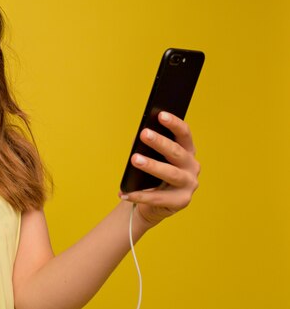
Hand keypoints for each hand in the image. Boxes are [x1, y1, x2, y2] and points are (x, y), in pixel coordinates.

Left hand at [119, 111, 199, 226]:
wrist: (152, 204)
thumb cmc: (151, 175)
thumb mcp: (150, 158)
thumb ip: (147, 148)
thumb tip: (138, 138)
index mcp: (187, 151)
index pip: (184, 134)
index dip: (174, 124)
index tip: (161, 114)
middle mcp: (192, 166)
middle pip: (177, 152)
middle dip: (160, 142)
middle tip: (144, 133)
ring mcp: (189, 185)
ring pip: (171, 174)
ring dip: (152, 165)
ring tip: (134, 159)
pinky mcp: (181, 201)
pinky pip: (158, 198)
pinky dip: (140, 195)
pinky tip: (125, 192)